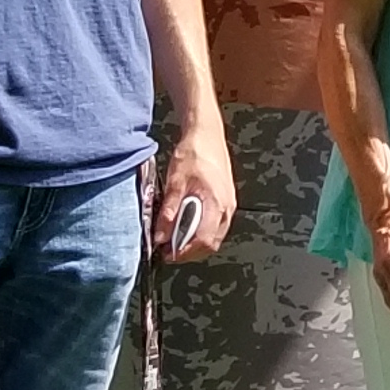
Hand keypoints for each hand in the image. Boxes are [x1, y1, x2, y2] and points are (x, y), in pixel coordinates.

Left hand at [148, 123, 235, 259]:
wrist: (207, 134)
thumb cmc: (195, 152)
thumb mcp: (175, 181)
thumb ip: (168, 210)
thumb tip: (161, 234)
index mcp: (216, 203)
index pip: (203, 240)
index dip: (185, 252)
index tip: (168, 254)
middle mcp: (227, 207)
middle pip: (211, 243)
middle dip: (189, 251)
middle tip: (168, 250)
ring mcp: (229, 205)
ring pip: (215, 236)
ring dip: (195, 243)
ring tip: (174, 239)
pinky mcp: (226, 201)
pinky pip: (216, 226)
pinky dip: (201, 232)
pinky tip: (186, 226)